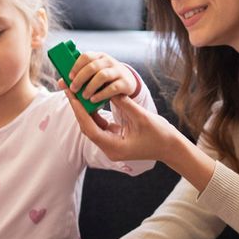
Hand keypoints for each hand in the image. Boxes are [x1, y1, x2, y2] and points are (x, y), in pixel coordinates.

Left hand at [63, 49, 139, 109]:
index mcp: (99, 57)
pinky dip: (101, 94)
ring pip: (102, 76)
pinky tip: (94, 99)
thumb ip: (77, 77)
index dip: (76, 66)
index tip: (69, 77)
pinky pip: (112, 88)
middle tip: (74, 89)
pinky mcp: (125, 83)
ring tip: (84, 96)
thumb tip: (61, 82)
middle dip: (81, 78)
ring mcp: (118, 71)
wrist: (128, 81)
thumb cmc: (105, 78)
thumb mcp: (93, 75)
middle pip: (93, 66)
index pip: (86, 56)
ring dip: (90, 87)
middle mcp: (109, 61)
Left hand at [63, 83, 183, 164]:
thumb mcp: (142, 117)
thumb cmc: (159, 135)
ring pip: (92, 126)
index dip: (80, 111)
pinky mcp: (114, 140)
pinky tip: (88, 99)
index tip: (72, 96)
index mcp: (114, 147)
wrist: (170, 148)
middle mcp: (109, 149)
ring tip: (75, 91)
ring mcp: (111, 145)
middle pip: (87, 127)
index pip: (90, 128)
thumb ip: (125, 104)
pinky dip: (94, 113)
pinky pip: (99, 126)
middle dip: (78, 108)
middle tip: (68, 89)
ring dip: (84, 110)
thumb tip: (109, 89)